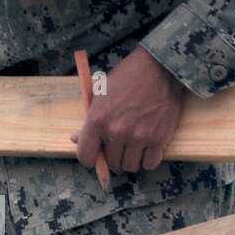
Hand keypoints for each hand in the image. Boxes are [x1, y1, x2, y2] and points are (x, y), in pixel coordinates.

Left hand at [71, 45, 184, 173]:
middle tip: (119, 147)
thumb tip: (75, 140)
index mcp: (97, 121)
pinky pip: (150, 164)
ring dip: (130, 160)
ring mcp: (138, 137)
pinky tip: (146, 149)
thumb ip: (88, 121)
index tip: (97, 154)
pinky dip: (147, 160)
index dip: (91, 158)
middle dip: (113, 158)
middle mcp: (116, 132)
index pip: (85, 157)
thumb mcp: (100, 95)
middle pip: (111, 163)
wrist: (158, 68)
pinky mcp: (159, 138)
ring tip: (133, 148)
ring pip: (130, 166)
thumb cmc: (127, 78)